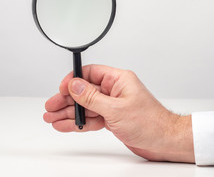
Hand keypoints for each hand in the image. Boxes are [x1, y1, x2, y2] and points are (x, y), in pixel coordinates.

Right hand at [43, 65, 193, 162]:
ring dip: (69, 113)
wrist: (163, 141)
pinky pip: (92, 118)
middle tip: (50, 107)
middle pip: (84, 91)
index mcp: (119, 80)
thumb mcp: (116, 109)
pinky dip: (79, 123)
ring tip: (52, 119)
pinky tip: (66, 125)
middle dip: (66, 100)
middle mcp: (115, 90)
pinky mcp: (112, 119)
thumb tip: (74, 85)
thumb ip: (92, 98)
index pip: (90, 73)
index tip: (61, 89)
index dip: (74, 80)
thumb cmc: (150, 122)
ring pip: (86, 107)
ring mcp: (113, 105)